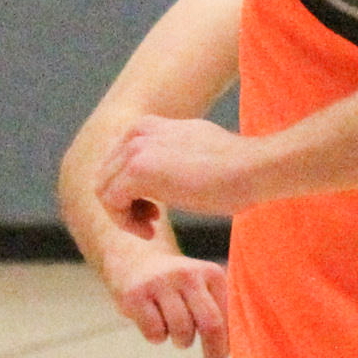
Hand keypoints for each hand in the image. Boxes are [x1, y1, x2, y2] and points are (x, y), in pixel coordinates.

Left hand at [95, 116, 264, 234]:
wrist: (254, 168)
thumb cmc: (236, 170)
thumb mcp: (194, 153)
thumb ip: (169, 158)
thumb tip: (162, 175)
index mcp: (149, 126)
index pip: (116, 164)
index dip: (129, 193)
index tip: (155, 210)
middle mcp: (137, 133)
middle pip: (106, 176)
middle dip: (123, 205)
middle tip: (152, 222)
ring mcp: (135, 149)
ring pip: (103, 190)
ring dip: (123, 216)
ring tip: (151, 228)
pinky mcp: (137, 171)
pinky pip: (111, 202)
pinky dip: (125, 222)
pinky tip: (151, 231)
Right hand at [100, 236, 231, 357]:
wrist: (133, 258)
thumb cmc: (175, 285)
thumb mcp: (201, 285)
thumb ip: (221, 310)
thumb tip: (234, 350)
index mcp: (210, 273)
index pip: (229, 315)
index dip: (230, 342)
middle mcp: (187, 274)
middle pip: (210, 323)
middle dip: (214, 354)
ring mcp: (159, 283)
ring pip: (182, 331)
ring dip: (182, 341)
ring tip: (176, 331)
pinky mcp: (135, 295)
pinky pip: (155, 333)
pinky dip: (157, 336)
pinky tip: (153, 320)